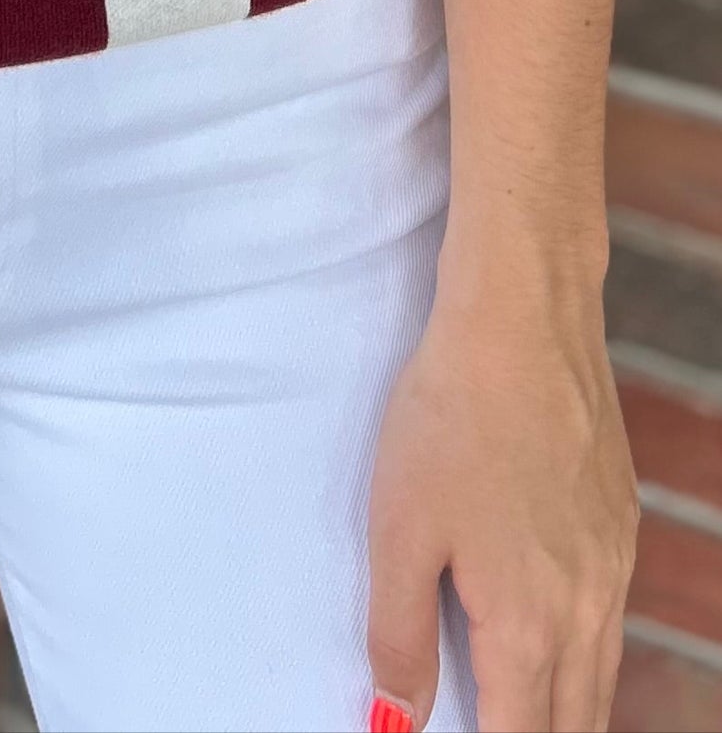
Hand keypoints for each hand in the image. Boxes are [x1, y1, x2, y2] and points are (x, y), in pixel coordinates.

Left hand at [366, 279, 635, 732]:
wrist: (524, 323)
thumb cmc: (450, 418)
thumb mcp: (400, 529)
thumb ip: (399, 634)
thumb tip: (396, 717)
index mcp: (530, 625)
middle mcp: (588, 609)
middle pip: (574, 722)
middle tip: (487, 729)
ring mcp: (614, 566)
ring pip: (599, 676)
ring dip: (563, 708)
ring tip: (518, 711)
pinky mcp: (620, 524)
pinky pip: (610, 620)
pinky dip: (583, 654)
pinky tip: (550, 635)